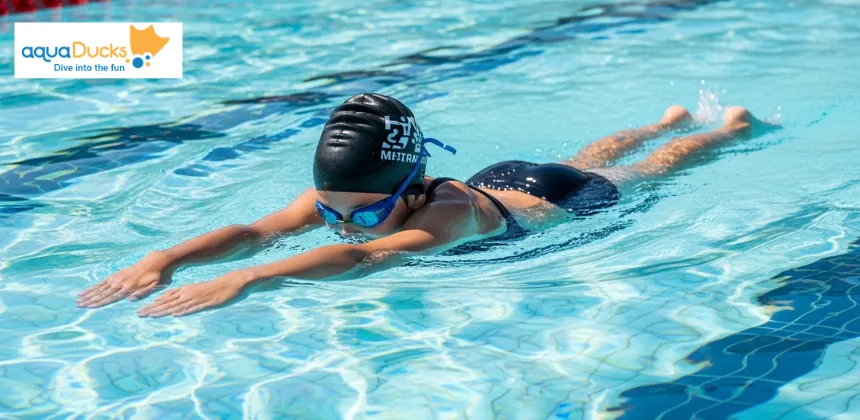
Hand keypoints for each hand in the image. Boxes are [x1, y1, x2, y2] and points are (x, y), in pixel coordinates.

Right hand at [77, 251, 173, 307]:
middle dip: (90, 300)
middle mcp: (122, 283)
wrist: (159, 260)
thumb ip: (144, 293)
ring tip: (78, 299)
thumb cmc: (160, 276)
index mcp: (130, 287)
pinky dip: (95, 286)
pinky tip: (87, 291)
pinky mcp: (118, 274)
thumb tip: (131, 299)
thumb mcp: (157, 286)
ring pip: (101, 288)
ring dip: (89, 294)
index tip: (88, 306)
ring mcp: (119, 278)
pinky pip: (104, 281)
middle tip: (78, 305)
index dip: (100, 302)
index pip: (112, 297)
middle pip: (103, 293)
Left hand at [137, 270, 253, 317]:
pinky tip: (175, 314)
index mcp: (187, 290)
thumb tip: (175, 310)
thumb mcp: (199, 293)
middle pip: (168, 302)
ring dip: (164, 311)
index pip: (166, 298)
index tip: (141, 310)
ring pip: (177, 306)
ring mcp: (198, 298)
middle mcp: (189, 293)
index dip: (153, 305)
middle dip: (153, 309)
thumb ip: (187, 300)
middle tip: (139, 314)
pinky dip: (184, 311)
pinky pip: (194, 308)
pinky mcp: (208, 303)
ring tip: (151, 316)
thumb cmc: (217, 288)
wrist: (234, 282)